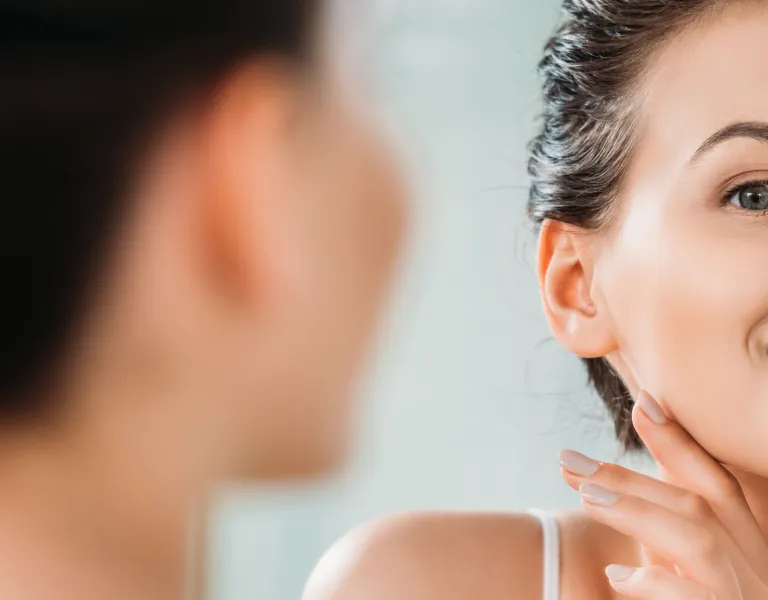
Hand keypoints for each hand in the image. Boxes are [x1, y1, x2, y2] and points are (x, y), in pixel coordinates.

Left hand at [559, 391, 767, 598]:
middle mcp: (755, 564)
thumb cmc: (709, 598)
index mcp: (746, 544)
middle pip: (695, 502)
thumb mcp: (691, 568)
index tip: (643, 403)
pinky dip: (659, 584)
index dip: (681, 441)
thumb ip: (664, 533)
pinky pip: (699, 598)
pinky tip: (621, 579)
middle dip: (629, 476)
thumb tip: (606, 489)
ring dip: (638, 511)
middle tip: (568, 461)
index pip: (716, 481)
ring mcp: (747, 594)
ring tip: (584, 498)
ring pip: (696, 537)